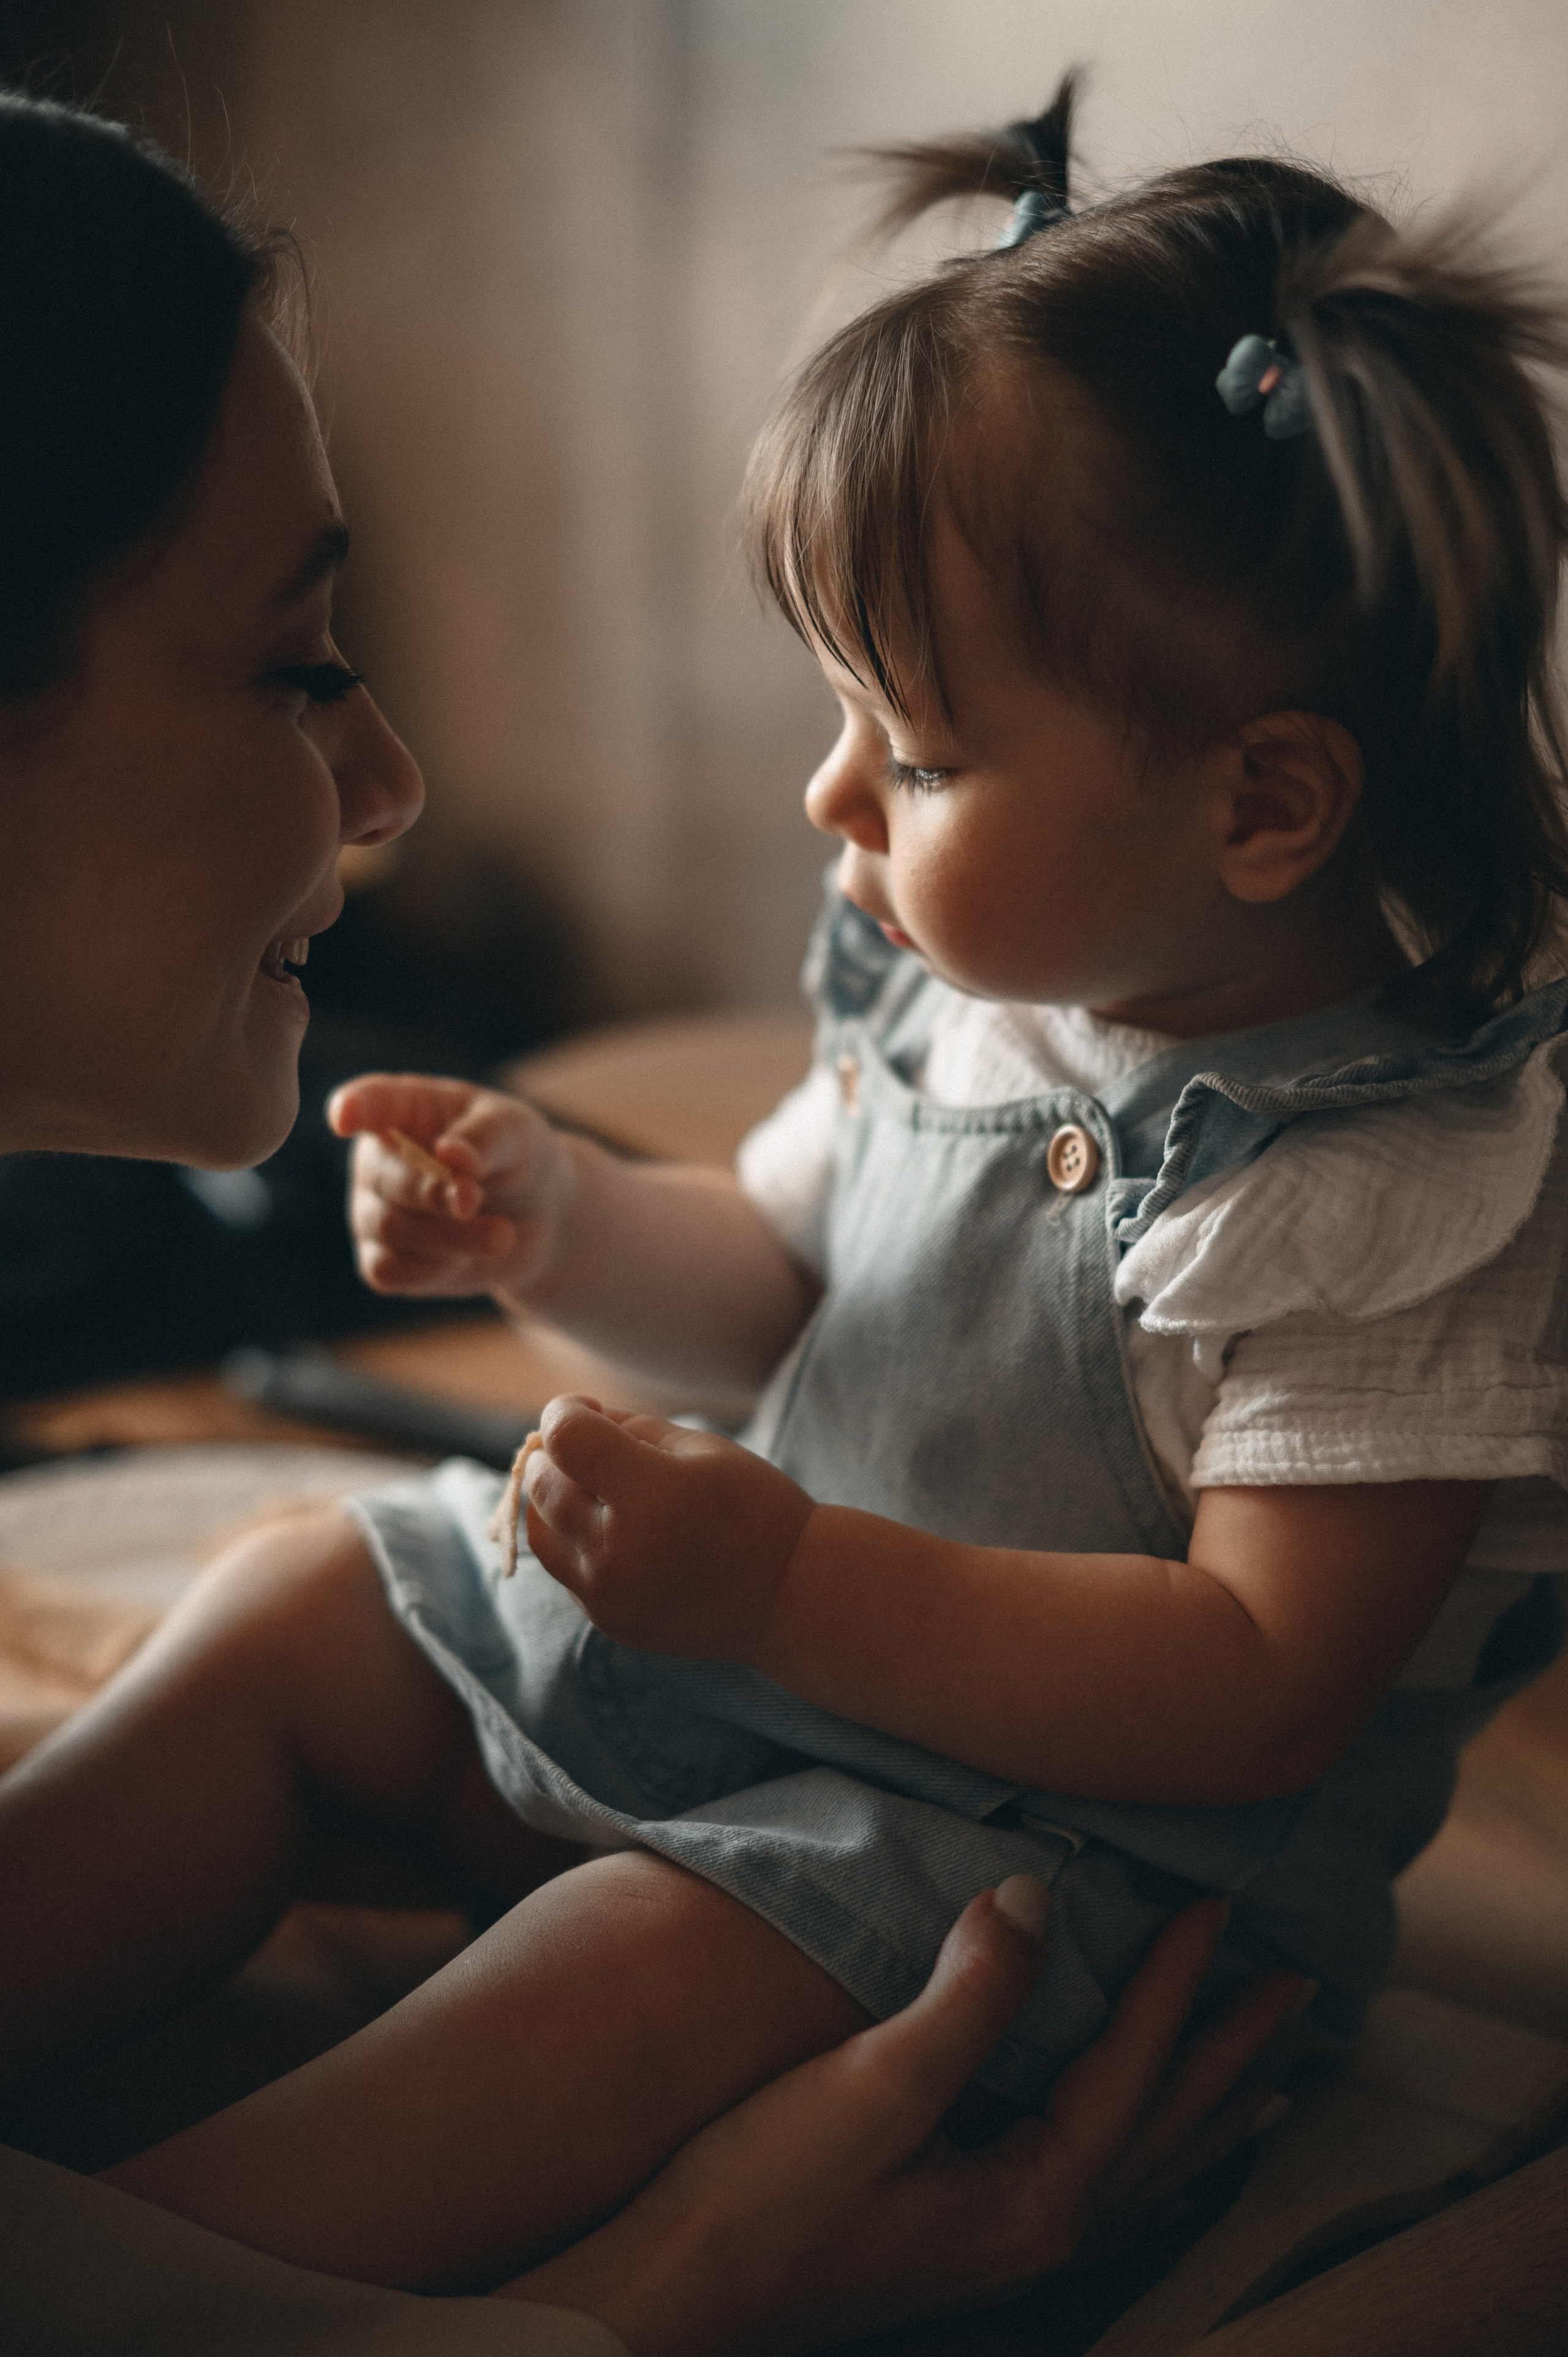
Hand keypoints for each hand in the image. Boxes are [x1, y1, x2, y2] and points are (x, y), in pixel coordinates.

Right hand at [328, 1072, 574, 1303]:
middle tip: (475, 1200)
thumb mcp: (515, 1134)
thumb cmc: (517, 1157)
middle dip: (434, 1193)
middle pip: (386, 1179)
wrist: (536, 1217)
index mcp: (403, 1107)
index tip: (345, 1117)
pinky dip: (436, 1269)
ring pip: (392, 1229)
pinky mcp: (381, 1261)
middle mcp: (377, 1159)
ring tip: (502, 1234)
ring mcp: (372, 1211)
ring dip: (453, 1236)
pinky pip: (391, 1271)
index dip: (354, 1107)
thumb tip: (450, 1156)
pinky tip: (466, 1256)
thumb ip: (484, 1139)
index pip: (370, 1100)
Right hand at [510, 1885, 1309, 2356]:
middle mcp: (1037, 2227)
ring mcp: (998, 2242)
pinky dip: (1144, 2153)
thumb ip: (970, 1996)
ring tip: (1264, 2076)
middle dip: (1232, 2050)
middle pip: (1167, 2126)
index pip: (1135, 2063)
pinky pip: (1096, 2184)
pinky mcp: (958, 2236)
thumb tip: (1037, 1896)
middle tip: (1301, 1988)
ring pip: (1141, 2166)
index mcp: (1035, 2195)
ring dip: (1204, 2108)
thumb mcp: (873, 2087)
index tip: (1219, 1898)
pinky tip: (1138, 2148)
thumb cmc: (764, 2197)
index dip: (1177, 1977)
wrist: (668, 2296)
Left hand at [523, 1394, 814, 1657]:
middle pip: (544, 1484)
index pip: (565, 1439)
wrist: (792, 1597)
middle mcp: (618, 1552)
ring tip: (589, 1483)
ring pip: (541, 1532)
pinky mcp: (610, 1622)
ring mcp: (609, 1596)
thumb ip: (628, 1426)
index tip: (585, 1408)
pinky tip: (613, 1527)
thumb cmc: (755, 1507)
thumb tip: (568, 1419)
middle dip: (556, 1454)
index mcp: (650, 1496)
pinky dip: (573, 1540)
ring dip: (551, 1498)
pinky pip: (566, 1571)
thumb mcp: (701, 1448)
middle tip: (590, 1445)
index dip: (564, 1411)